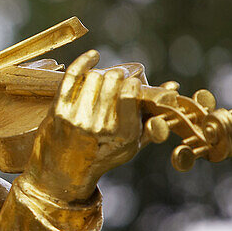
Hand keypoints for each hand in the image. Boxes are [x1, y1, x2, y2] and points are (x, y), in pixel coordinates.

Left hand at [24, 50, 141, 202]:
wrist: (62, 174)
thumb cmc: (101, 156)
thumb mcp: (132, 144)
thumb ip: (153, 117)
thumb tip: (173, 88)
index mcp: (123, 134)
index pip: (131, 91)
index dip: (131, 84)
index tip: (130, 85)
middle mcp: (101, 126)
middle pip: (113, 79)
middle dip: (117, 75)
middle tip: (116, 79)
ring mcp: (77, 118)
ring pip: (94, 77)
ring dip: (99, 74)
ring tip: (100, 83)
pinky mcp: (58, 111)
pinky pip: (73, 75)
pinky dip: (84, 61)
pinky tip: (94, 56)